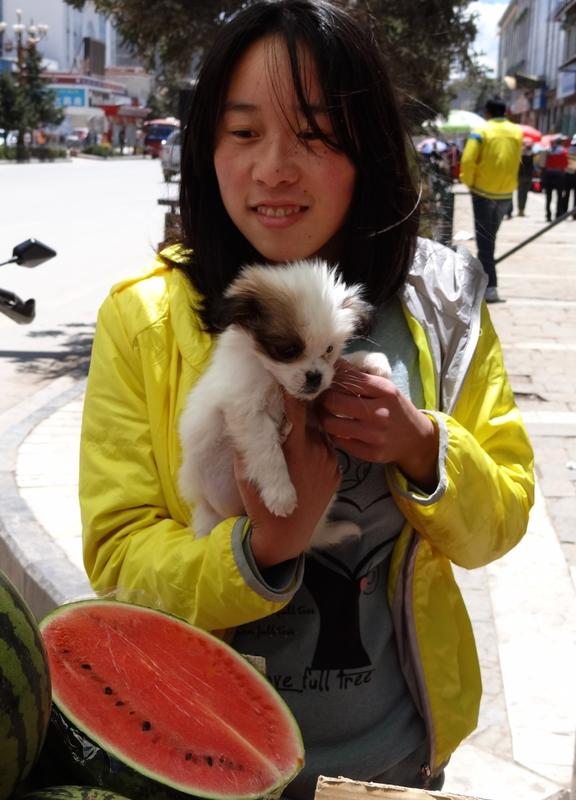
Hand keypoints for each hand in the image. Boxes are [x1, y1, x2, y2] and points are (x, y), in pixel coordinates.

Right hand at [234, 393, 340, 567]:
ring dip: (310, 424)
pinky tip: (305, 445)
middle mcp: (317, 450)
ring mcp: (330, 461)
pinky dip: (317, 443)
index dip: (290, 389)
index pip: (297, 406)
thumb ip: (249, 440)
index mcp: (296, 446)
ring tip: (298, 419)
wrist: (284, 538)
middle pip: (312, 415)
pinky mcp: (337, 472)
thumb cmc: (258, 503)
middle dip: (301, 406)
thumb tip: (242, 415)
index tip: (284, 376)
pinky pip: (327, 448)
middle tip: (290, 394)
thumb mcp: (245, 469)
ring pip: (321, 431)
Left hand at [318, 360, 438, 491]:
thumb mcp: (384, 388)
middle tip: (320, 399)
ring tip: (325, 414)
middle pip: (334, 402)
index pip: (347, 380)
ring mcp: (375, 435)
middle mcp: (380, 412)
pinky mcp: (370, 453)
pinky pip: (339, 441)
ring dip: (324, 418)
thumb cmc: (395, 408)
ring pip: (332, 424)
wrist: (416, 438)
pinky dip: (334, 434)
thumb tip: (334, 363)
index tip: (325, 382)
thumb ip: (359, 377)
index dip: (331, 380)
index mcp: (385, 390)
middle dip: (323, 399)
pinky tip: (337, 429)